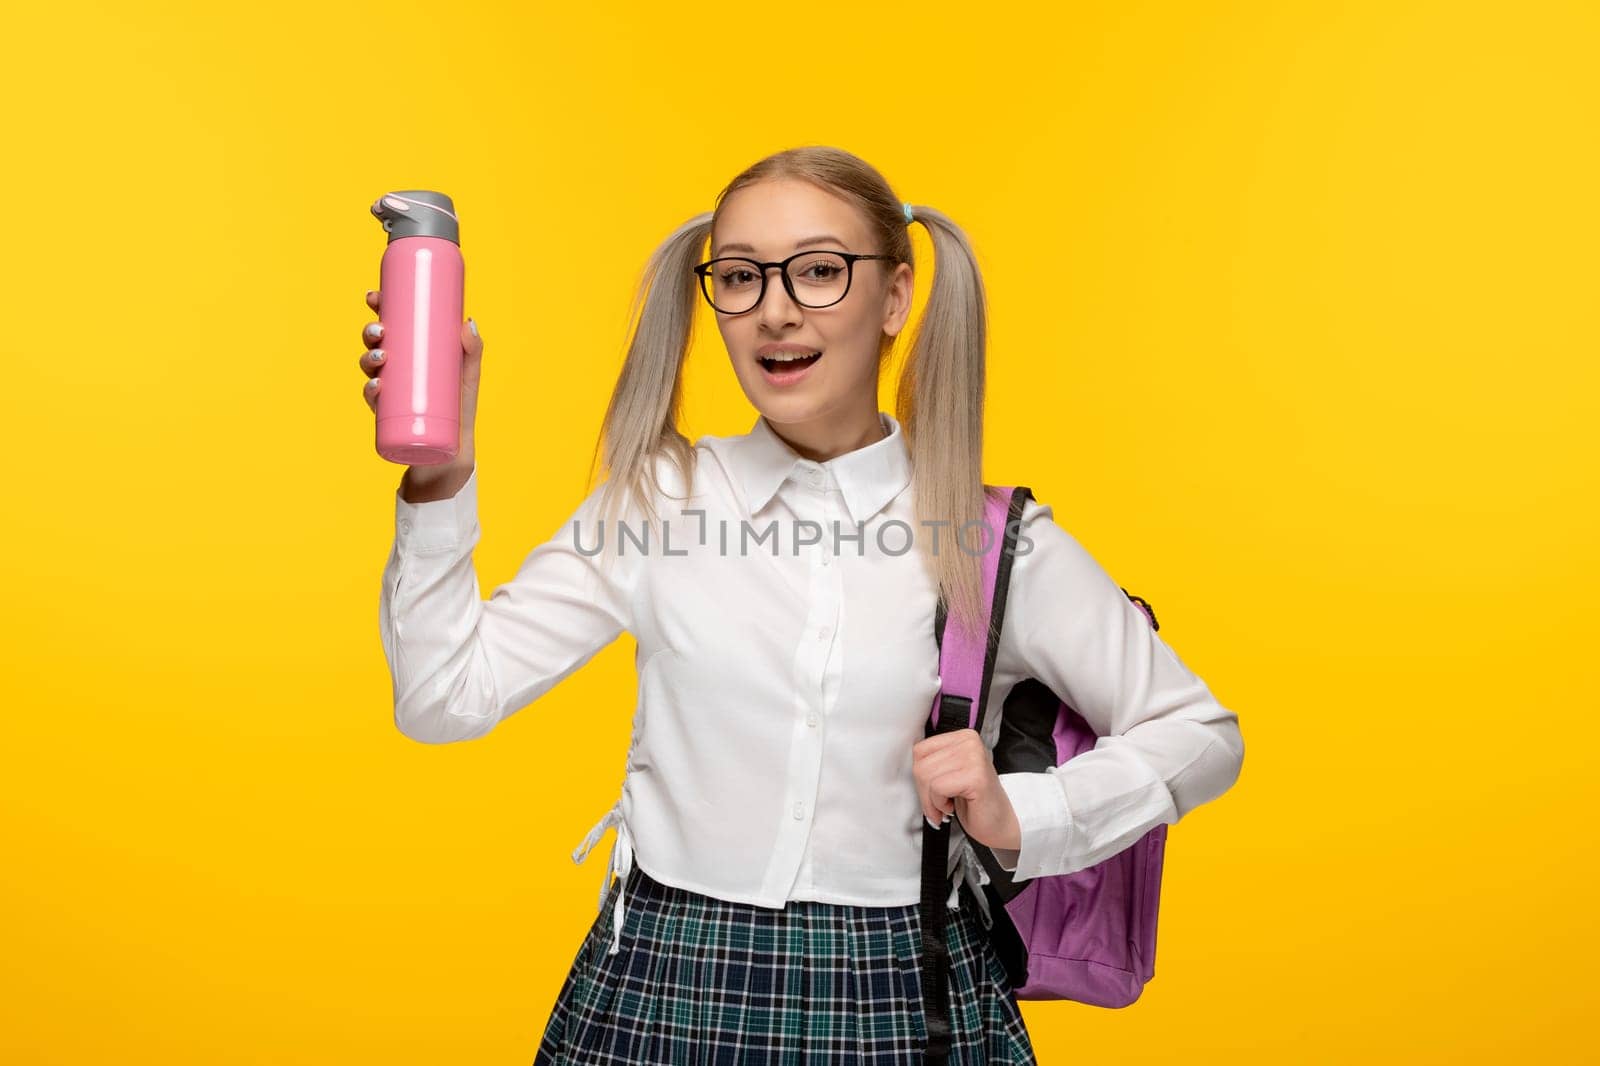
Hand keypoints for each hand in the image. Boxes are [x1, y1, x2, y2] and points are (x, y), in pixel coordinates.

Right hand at [358, 287, 482, 476]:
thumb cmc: (460, 409)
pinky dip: (371, 390)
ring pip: (369, 368)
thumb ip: (472, 350)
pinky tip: (376, 385)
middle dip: (370, 332)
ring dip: (368, 358)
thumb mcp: (469, 376)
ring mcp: (389, 391)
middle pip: (375, 344)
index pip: (390, 325)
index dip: (378, 308)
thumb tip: (468, 321)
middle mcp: (396, 369)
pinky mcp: (387, 414)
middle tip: (380, 330)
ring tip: (381, 356)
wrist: (453, 451)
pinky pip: (372, 399)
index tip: (374, 296)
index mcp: (411, 353)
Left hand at [911, 728, 1021, 851]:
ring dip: (932, 800)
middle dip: (924, 792)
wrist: (999, 824)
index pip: (920, 750)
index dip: (921, 776)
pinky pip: (937, 788)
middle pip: (921, 765)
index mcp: (963, 737)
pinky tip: (953, 807)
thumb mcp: (950, 772)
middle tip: (939, 803)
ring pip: (926, 777)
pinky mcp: (975, 776)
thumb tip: (907, 757)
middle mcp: (970, 742)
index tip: (932, 790)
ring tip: (947, 804)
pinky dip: (939, 804)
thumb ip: (933, 761)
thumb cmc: (974, 801)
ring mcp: (974, 757)